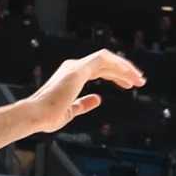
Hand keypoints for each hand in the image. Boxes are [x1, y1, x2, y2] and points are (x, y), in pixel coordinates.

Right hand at [25, 51, 144, 133]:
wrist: (36, 115)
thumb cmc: (47, 116)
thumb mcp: (71, 111)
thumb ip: (84, 104)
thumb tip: (98, 99)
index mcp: (71, 75)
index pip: (98, 70)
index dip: (115, 75)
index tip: (128, 84)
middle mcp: (73, 67)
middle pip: (105, 63)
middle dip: (124, 70)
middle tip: (140, 80)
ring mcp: (76, 66)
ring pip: (107, 59)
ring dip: (124, 67)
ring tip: (139, 79)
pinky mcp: (78, 70)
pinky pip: (104, 60)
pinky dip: (118, 66)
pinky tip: (129, 76)